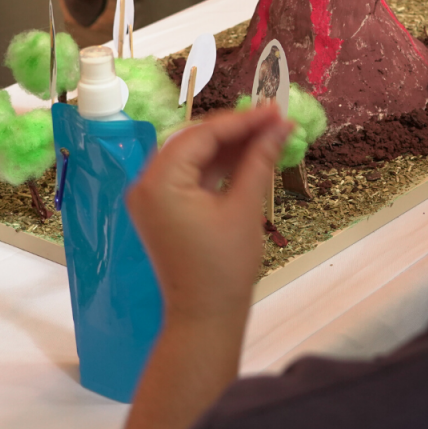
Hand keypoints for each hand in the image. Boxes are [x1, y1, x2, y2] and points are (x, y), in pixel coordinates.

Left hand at [126, 108, 291, 322]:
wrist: (205, 318)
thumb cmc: (224, 268)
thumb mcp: (244, 208)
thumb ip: (258, 160)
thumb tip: (280, 126)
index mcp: (159, 182)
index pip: (201, 135)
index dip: (240, 120)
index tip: (273, 110)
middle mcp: (146, 184)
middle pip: (194, 140)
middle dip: (235, 130)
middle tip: (275, 120)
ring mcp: (152, 197)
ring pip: (194, 155)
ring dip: (229, 146)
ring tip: (270, 135)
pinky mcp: (163, 208)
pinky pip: (191, 175)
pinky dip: (218, 166)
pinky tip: (249, 156)